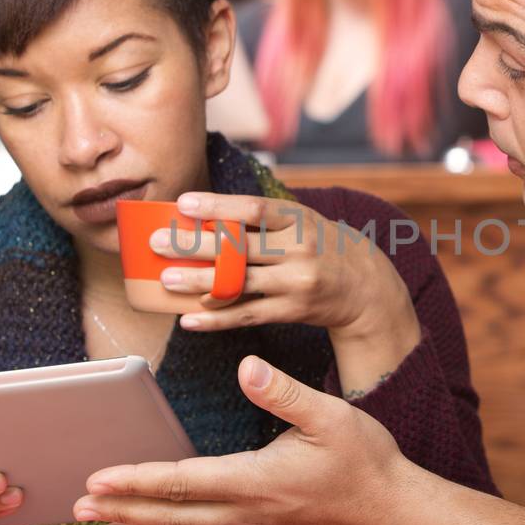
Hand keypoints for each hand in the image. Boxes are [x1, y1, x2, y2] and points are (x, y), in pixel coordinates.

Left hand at [74, 355, 423, 524]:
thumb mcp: (332, 415)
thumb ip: (284, 391)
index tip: (99, 478)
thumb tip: (246, 365)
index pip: (183, 481)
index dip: (137, 480)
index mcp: (257, 481)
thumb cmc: (368, 462)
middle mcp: (248, 514)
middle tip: (77, 507)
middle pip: (172, 515)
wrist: (398, 518)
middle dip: (122, 510)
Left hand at [152, 192, 417, 345]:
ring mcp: (297, 283)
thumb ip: (264, 218)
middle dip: (194, 246)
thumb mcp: (304, 221)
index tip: (183, 204)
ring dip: (198, 283)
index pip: (254, 210)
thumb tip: (206, 212)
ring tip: (166, 280)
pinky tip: (189, 319)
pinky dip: (216, 319)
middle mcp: (300, 249)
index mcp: (299, 219)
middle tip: (157, 242)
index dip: (218, 207)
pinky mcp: (293, 311)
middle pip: (240, 247)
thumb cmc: (322, 246)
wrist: (367, 288)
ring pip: (240, 284)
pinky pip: (247, 315)